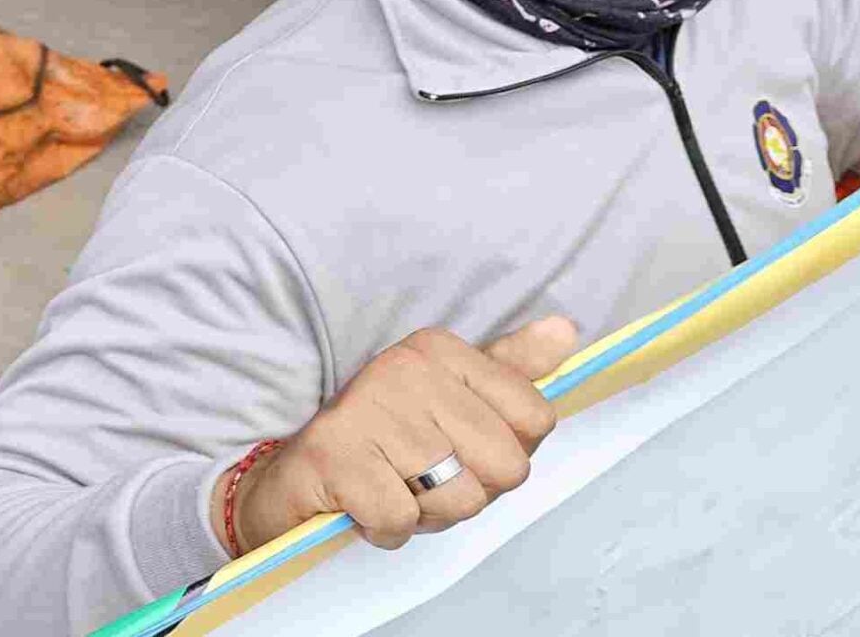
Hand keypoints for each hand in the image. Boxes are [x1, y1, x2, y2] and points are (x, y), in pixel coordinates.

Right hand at [225, 317, 578, 554]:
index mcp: (440, 350)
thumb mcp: (451, 399)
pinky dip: (387, 528)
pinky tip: (364, 505)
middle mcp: (405, 368)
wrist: (295, 478)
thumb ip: (511, 370)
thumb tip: (565, 330)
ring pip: (459, 499)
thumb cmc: (384, 443)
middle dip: (470, 492)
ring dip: (428, 515)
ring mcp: (367, 408)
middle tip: (422, 479)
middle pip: (506, 467)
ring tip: (393, 490)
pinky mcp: (334, 455)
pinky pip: (402, 519)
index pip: (535, 419)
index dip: (504, 455)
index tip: (458, 450)